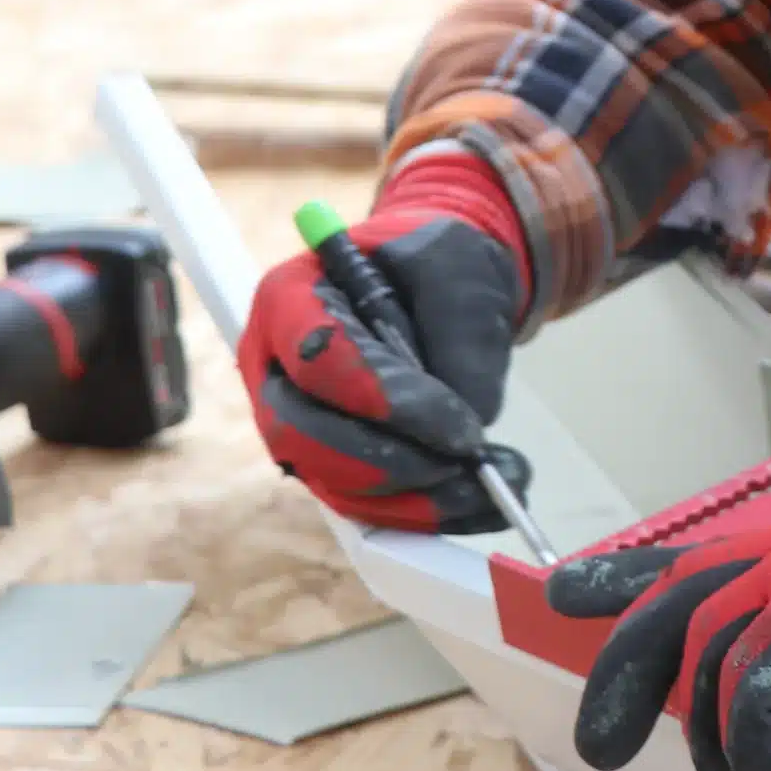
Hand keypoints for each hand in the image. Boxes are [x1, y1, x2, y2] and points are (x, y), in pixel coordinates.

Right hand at [238, 148, 527, 532]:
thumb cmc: (434, 258)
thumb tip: (469, 420)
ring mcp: (295, 421)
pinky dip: (421, 512)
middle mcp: (275, 368)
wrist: (436, 282)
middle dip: (391, 461)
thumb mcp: (455, 264)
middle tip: (468, 463)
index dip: (385, 400)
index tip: (459, 425)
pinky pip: (362, 502)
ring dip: (414, 498)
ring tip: (495, 489)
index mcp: (288, 299)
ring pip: (333, 481)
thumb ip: (458, 330)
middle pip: (304, 435)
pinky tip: (481, 505)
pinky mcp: (329, 460)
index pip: (318, 362)